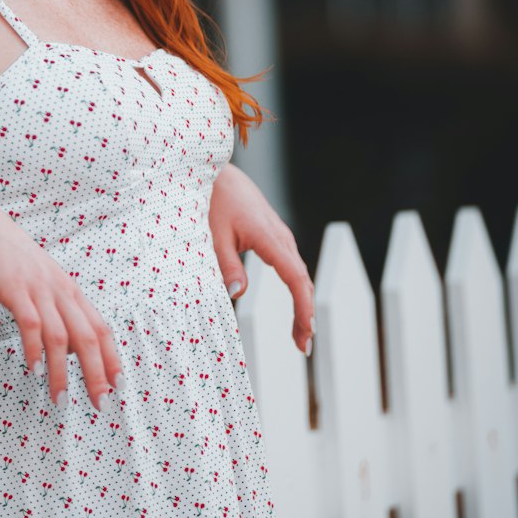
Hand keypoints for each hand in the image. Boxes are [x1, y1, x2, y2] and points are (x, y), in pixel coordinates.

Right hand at [0, 202, 122, 411]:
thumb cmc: (16, 262)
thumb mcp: (47, 284)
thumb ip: (61, 312)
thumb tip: (72, 349)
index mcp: (72, 292)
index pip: (101, 329)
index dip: (112, 358)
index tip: (119, 386)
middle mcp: (62, 292)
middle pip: (88, 338)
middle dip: (96, 374)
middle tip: (100, 404)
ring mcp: (40, 291)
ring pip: (60, 337)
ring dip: (62, 372)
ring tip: (60, 400)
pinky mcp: (16, 290)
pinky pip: (30, 324)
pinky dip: (34, 350)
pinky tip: (34, 369)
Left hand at [208, 164, 314, 354]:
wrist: (215, 171)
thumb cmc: (212, 200)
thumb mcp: (213, 235)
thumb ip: (226, 265)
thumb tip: (238, 294)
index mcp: (269, 237)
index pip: (295, 279)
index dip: (303, 308)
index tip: (306, 332)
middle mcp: (281, 237)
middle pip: (303, 280)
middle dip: (305, 314)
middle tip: (303, 347)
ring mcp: (279, 235)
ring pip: (299, 273)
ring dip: (302, 303)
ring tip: (299, 335)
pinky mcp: (273, 234)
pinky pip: (291, 265)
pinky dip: (296, 288)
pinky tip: (294, 305)